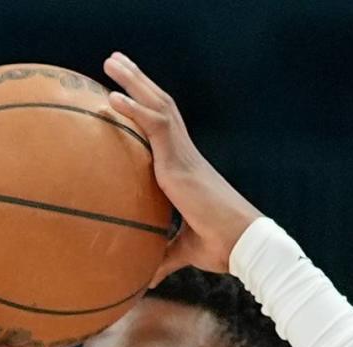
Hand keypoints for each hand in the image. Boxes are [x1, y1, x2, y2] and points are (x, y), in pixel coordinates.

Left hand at [103, 53, 261, 284]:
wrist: (240, 243)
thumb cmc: (220, 247)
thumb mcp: (183, 251)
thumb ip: (163, 259)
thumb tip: (146, 280)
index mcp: (185, 170)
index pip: (164, 130)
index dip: (147, 109)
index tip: (129, 94)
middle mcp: (184, 155)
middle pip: (160, 106)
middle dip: (139, 81)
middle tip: (115, 60)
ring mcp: (182, 154)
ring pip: (157, 105)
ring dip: (134, 81)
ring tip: (112, 60)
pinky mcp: (179, 162)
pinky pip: (154, 126)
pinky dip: (133, 110)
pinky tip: (112, 97)